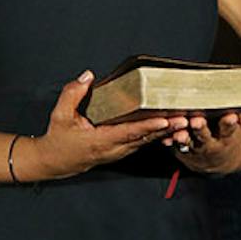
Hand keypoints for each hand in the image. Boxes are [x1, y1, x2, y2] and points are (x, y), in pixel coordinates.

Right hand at [22, 70, 181, 180]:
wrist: (55, 162)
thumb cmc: (59, 140)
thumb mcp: (60, 115)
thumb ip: (73, 94)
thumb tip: (87, 76)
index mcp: (100, 142)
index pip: (128, 133)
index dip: (147, 127)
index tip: (164, 121)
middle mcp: (113, 149)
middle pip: (144, 139)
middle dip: (166, 130)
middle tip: (185, 118)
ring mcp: (118, 152)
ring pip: (146, 142)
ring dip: (166, 134)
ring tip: (185, 122)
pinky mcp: (121, 151)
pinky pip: (142, 143)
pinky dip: (158, 136)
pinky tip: (171, 128)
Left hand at [158, 110, 240, 174]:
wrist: (220, 160)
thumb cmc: (230, 136)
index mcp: (227, 139)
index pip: (229, 130)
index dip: (229, 124)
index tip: (231, 117)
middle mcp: (210, 147)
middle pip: (205, 139)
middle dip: (201, 131)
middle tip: (197, 122)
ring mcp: (194, 150)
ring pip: (187, 144)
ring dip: (181, 139)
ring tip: (178, 133)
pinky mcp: (181, 152)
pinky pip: (173, 147)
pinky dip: (169, 142)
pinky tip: (165, 138)